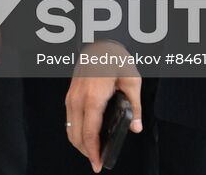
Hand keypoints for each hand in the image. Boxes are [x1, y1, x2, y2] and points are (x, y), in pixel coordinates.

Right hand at [65, 42, 143, 172]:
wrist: (99, 42)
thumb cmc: (114, 57)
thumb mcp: (132, 80)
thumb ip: (135, 106)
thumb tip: (136, 126)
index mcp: (93, 97)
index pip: (89, 133)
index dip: (93, 152)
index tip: (98, 164)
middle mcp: (78, 99)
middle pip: (76, 135)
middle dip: (86, 152)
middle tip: (97, 161)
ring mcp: (72, 96)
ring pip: (69, 128)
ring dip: (79, 142)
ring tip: (93, 150)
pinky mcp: (70, 94)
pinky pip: (69, 118)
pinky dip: (75, 130)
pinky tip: (87, 133)